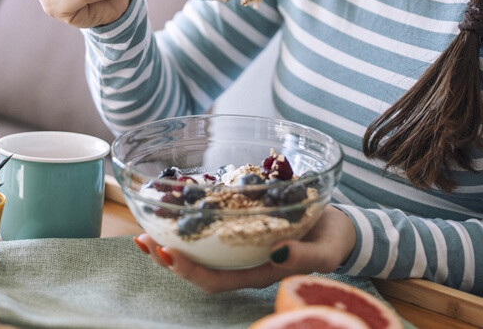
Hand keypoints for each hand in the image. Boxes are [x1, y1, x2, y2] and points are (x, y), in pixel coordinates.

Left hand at [133, 207, 355, 292]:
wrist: (339, 227)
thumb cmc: (332, 243)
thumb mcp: (324, 252)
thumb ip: (304, 256)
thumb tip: (278, 253)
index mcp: (257, 272)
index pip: (214, 281)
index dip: (188, 271)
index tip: (165, 253)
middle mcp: (242, 261)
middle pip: (196, 267)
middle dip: (167, 257)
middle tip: (142, 239)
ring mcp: (239, 243)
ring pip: (198, 248)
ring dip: (171, 238)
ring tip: (145, 224)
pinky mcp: (241, 222)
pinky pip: (209, 225)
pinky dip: (189, 217)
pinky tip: (175, 202)